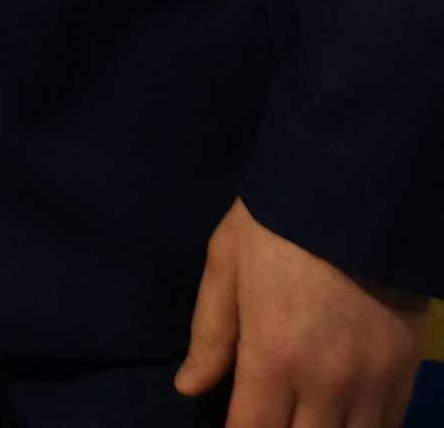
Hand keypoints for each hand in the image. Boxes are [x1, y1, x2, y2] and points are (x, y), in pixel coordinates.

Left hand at [176, 198, 426, 426]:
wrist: (354, 189)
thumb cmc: (277, 221)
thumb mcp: (226, 262)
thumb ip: (210, 332)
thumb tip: (189, 387)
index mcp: (272, 358)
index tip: (236, 423)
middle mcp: (324, 384)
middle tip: (268, 413)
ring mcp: (370, 383)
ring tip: (303, 416)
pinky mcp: (404, 373)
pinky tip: (341, 417)